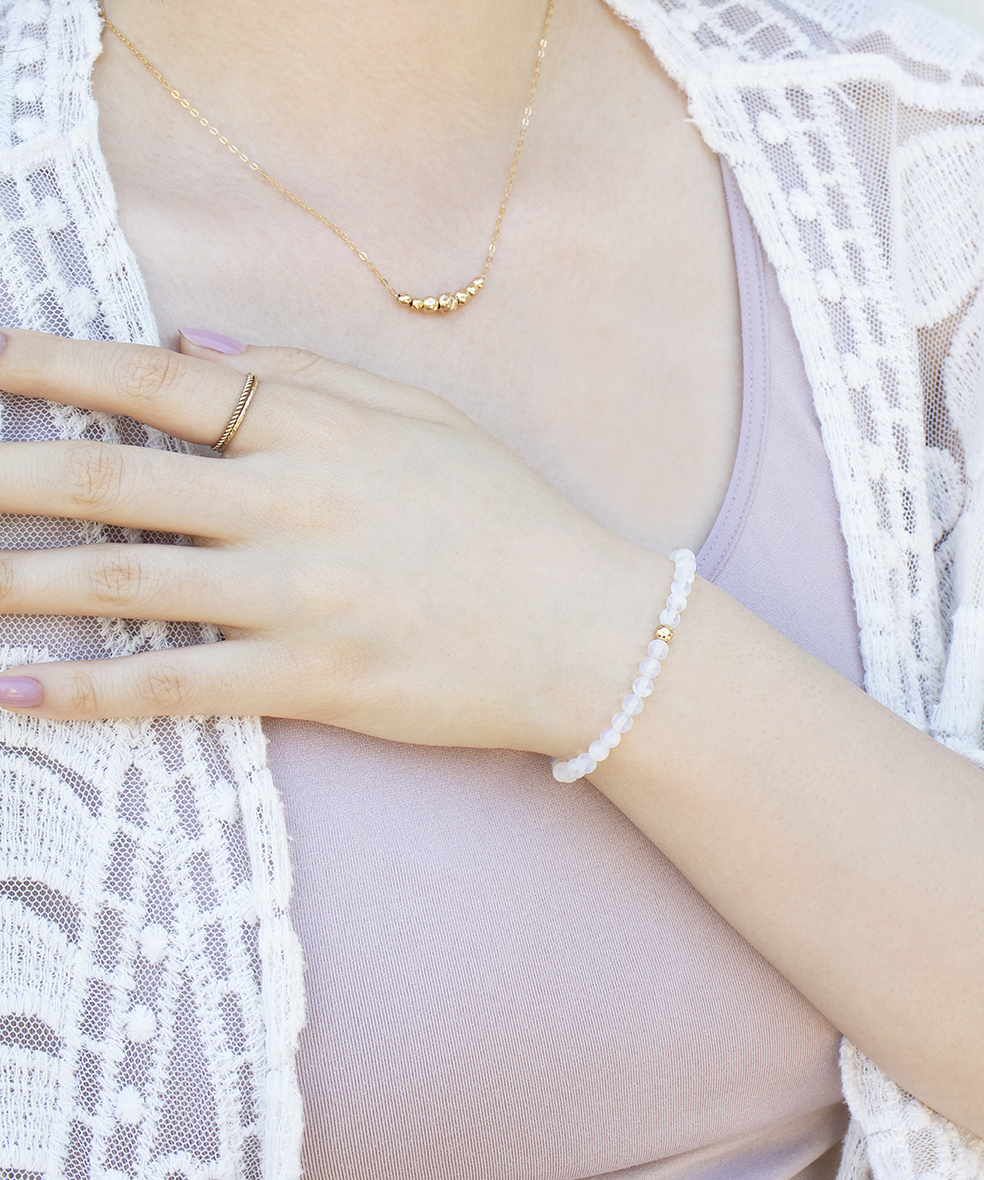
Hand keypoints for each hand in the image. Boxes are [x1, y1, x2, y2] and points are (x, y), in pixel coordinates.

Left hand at [0, 329, 669, 751]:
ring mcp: (297, 596)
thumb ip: (304, 370)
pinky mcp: (311, 681)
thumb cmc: (510, 516)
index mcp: (320, 427)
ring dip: (12, 580)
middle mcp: (293, 502)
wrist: (586, 629)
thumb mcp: (422, 416)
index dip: (45, 366)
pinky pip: (176, 684)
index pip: (154, 383)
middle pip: (108, 479)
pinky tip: (18, 692)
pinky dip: (89, 690)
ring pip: (120, 581)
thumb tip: (184, 343)